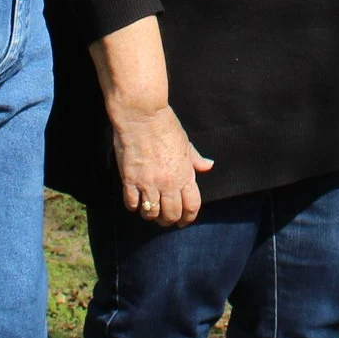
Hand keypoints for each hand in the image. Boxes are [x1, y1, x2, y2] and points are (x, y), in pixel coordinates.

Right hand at [110, 104, 213, 226]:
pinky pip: (132, 203)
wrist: (142, 116)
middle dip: (169, 220)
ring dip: (151, 215)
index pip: (191, 206)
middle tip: (166, 219)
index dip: (189, 217)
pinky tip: (135, 201)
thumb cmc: (166, 126)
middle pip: (171, 214)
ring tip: (151, 211)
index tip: (184, 221)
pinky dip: (134, 206)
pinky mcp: (130, 180)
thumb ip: (196, 159)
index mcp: (184, 174)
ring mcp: (148, 183)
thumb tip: (208, 166)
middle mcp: (168, 183)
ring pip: (151, 213)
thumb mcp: (186, 142)